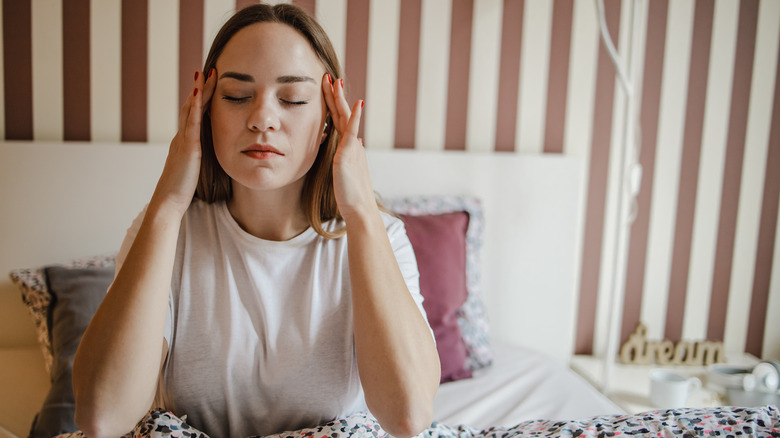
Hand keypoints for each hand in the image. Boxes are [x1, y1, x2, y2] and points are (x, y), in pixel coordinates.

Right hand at [152, 69, 216, 217]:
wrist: (168, 201)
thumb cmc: (181, 189)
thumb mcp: (193, 168)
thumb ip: (198, 158)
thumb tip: (206, 154)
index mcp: (185, 142)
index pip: (194, 115)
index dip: (201, 99)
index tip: (210, 84)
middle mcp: (181, 137)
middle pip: (191, 107)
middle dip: (200, 88)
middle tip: (209, 70)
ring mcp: (183, 140)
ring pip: (190, 110)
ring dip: (198, 91)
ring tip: (205, 73)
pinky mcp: (187, 147)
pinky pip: (191, 123)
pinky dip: (194, 107)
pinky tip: (199, 93)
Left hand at [321, 74, 374, 221]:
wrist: (359, 209)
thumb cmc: (351, 195)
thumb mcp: (346, 170)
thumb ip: (348, 154)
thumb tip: (356, 141)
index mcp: (348, 147)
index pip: (339, 119)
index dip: (333, 103)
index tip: (327, 87)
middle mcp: (352, 144)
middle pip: (341, 113)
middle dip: (335, 94)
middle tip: (329, 76)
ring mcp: (351, 148)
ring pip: (345, 118)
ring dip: (340, 99)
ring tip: (335, 82)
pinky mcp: (349, 156)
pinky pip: (352, 133)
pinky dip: (354, 118)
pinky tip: (356, 104)